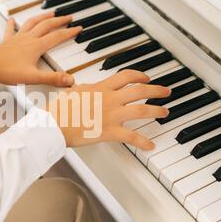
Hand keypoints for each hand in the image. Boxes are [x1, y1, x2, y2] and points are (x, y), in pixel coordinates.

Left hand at [0, 12, 81, 86]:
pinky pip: (11, 29)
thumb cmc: (7, 71)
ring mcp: (17, 38)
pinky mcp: (7, 40)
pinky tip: (12, 19)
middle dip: (59, 20)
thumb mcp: (32, 78)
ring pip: (32, 22)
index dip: (69, 32)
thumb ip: (52, 79)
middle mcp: (28, 38)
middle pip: (47, 25)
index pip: (57, 36)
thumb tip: (70, 80)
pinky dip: (13, 23)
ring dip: (43, 16)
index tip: (78, 27)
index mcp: (36, 46)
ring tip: (50, 12)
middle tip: (69, 16)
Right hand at [48, 70, 171, 149]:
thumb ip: (86, 89)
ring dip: (157, 111)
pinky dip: (143, 142)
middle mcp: (110, 99)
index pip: (126, 76)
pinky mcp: (109, 132)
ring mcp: (112, 115)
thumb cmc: (60, 109)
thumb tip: (87, 88)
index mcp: (101, 88)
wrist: (54, 124)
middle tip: (165, 92)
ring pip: (142, 111)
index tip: (146, 78)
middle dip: (156, 90)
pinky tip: (151, 145)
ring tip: (165, 112)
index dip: (139, 76)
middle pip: (140, 91)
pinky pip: (131, 137)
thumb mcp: (73, 92)